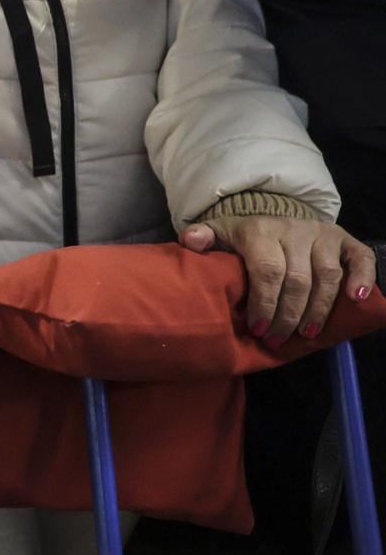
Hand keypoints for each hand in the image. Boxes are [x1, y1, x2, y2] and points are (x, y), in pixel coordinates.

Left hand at [181, 213, 374, 345]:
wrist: (272, 215)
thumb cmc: (242, 237)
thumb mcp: (218, 235)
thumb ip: (201, 238)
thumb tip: (191, 242)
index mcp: (259, 231)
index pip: (267, 270)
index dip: (265, 303)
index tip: (258, 329)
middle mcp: (293, 230)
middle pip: (298, 279)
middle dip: (288, 315)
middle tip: (278, 339)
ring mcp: (321, 234)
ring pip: (327, 276)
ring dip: (318, 310)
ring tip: (306, 335)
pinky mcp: (344, 238)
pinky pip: (359, 257)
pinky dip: (362, 278)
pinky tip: (357, 300)